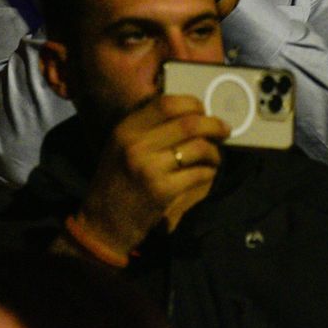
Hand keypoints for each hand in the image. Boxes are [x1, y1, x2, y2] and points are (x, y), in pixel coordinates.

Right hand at [74, 94, 229, 255]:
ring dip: (214, 152)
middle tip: (224, 130)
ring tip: (215, 157)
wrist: (102, 223)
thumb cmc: (116, 182)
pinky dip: (209, 172)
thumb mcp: (120, 145)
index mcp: (126, 129)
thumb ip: (147, 127)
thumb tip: (189, 111)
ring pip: (198, 148)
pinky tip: (207, 175)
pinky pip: (200, 173)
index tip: (203, 111)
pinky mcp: (163, 191)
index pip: (167, 103)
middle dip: (213, 125)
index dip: (192, 104)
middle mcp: (136, 145)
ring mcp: (150, 168)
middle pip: (189, 123)